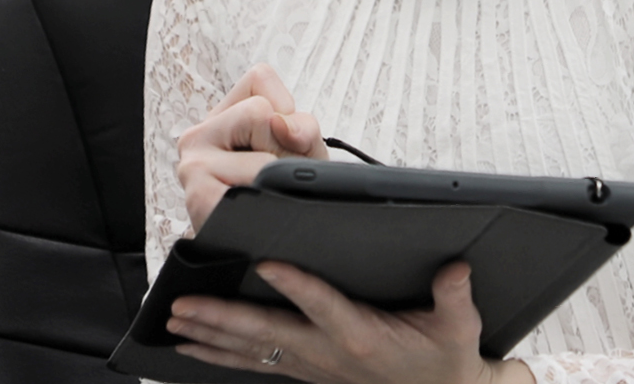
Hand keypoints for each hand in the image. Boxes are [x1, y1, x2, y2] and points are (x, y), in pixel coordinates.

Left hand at [167, 262, 533, 383]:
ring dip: (211, 336)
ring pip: (252, 350)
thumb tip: (456, 268)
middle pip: (266, 333)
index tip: (267, 263)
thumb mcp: (459, 329)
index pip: (321, 305)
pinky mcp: (307, 369)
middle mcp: (327, 352)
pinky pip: (257, 362)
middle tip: (184, 304)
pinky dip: (223, 354)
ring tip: (175, 321)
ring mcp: (312, 364)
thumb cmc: (445, 359)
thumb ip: (455, 296)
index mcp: (360, 335)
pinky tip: (196, 346)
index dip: (295, 285)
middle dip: (221, 319)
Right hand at [176, 63, 327, 230]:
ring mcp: (192, 166)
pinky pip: (249, 184)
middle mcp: (199, 136)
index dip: (286, 109)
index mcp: (222, 116)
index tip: (281, 139)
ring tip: (265, 190)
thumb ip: (302, 126)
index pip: (259, 78)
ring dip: (276, 173)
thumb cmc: (285, 188)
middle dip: (283, 145)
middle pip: (260, 111)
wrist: (275, 243)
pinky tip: (256, 207)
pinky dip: (267, 197)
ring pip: (256, 145)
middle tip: (274, 172)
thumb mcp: (303, 146)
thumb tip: (283, 126)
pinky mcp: (199, 197)